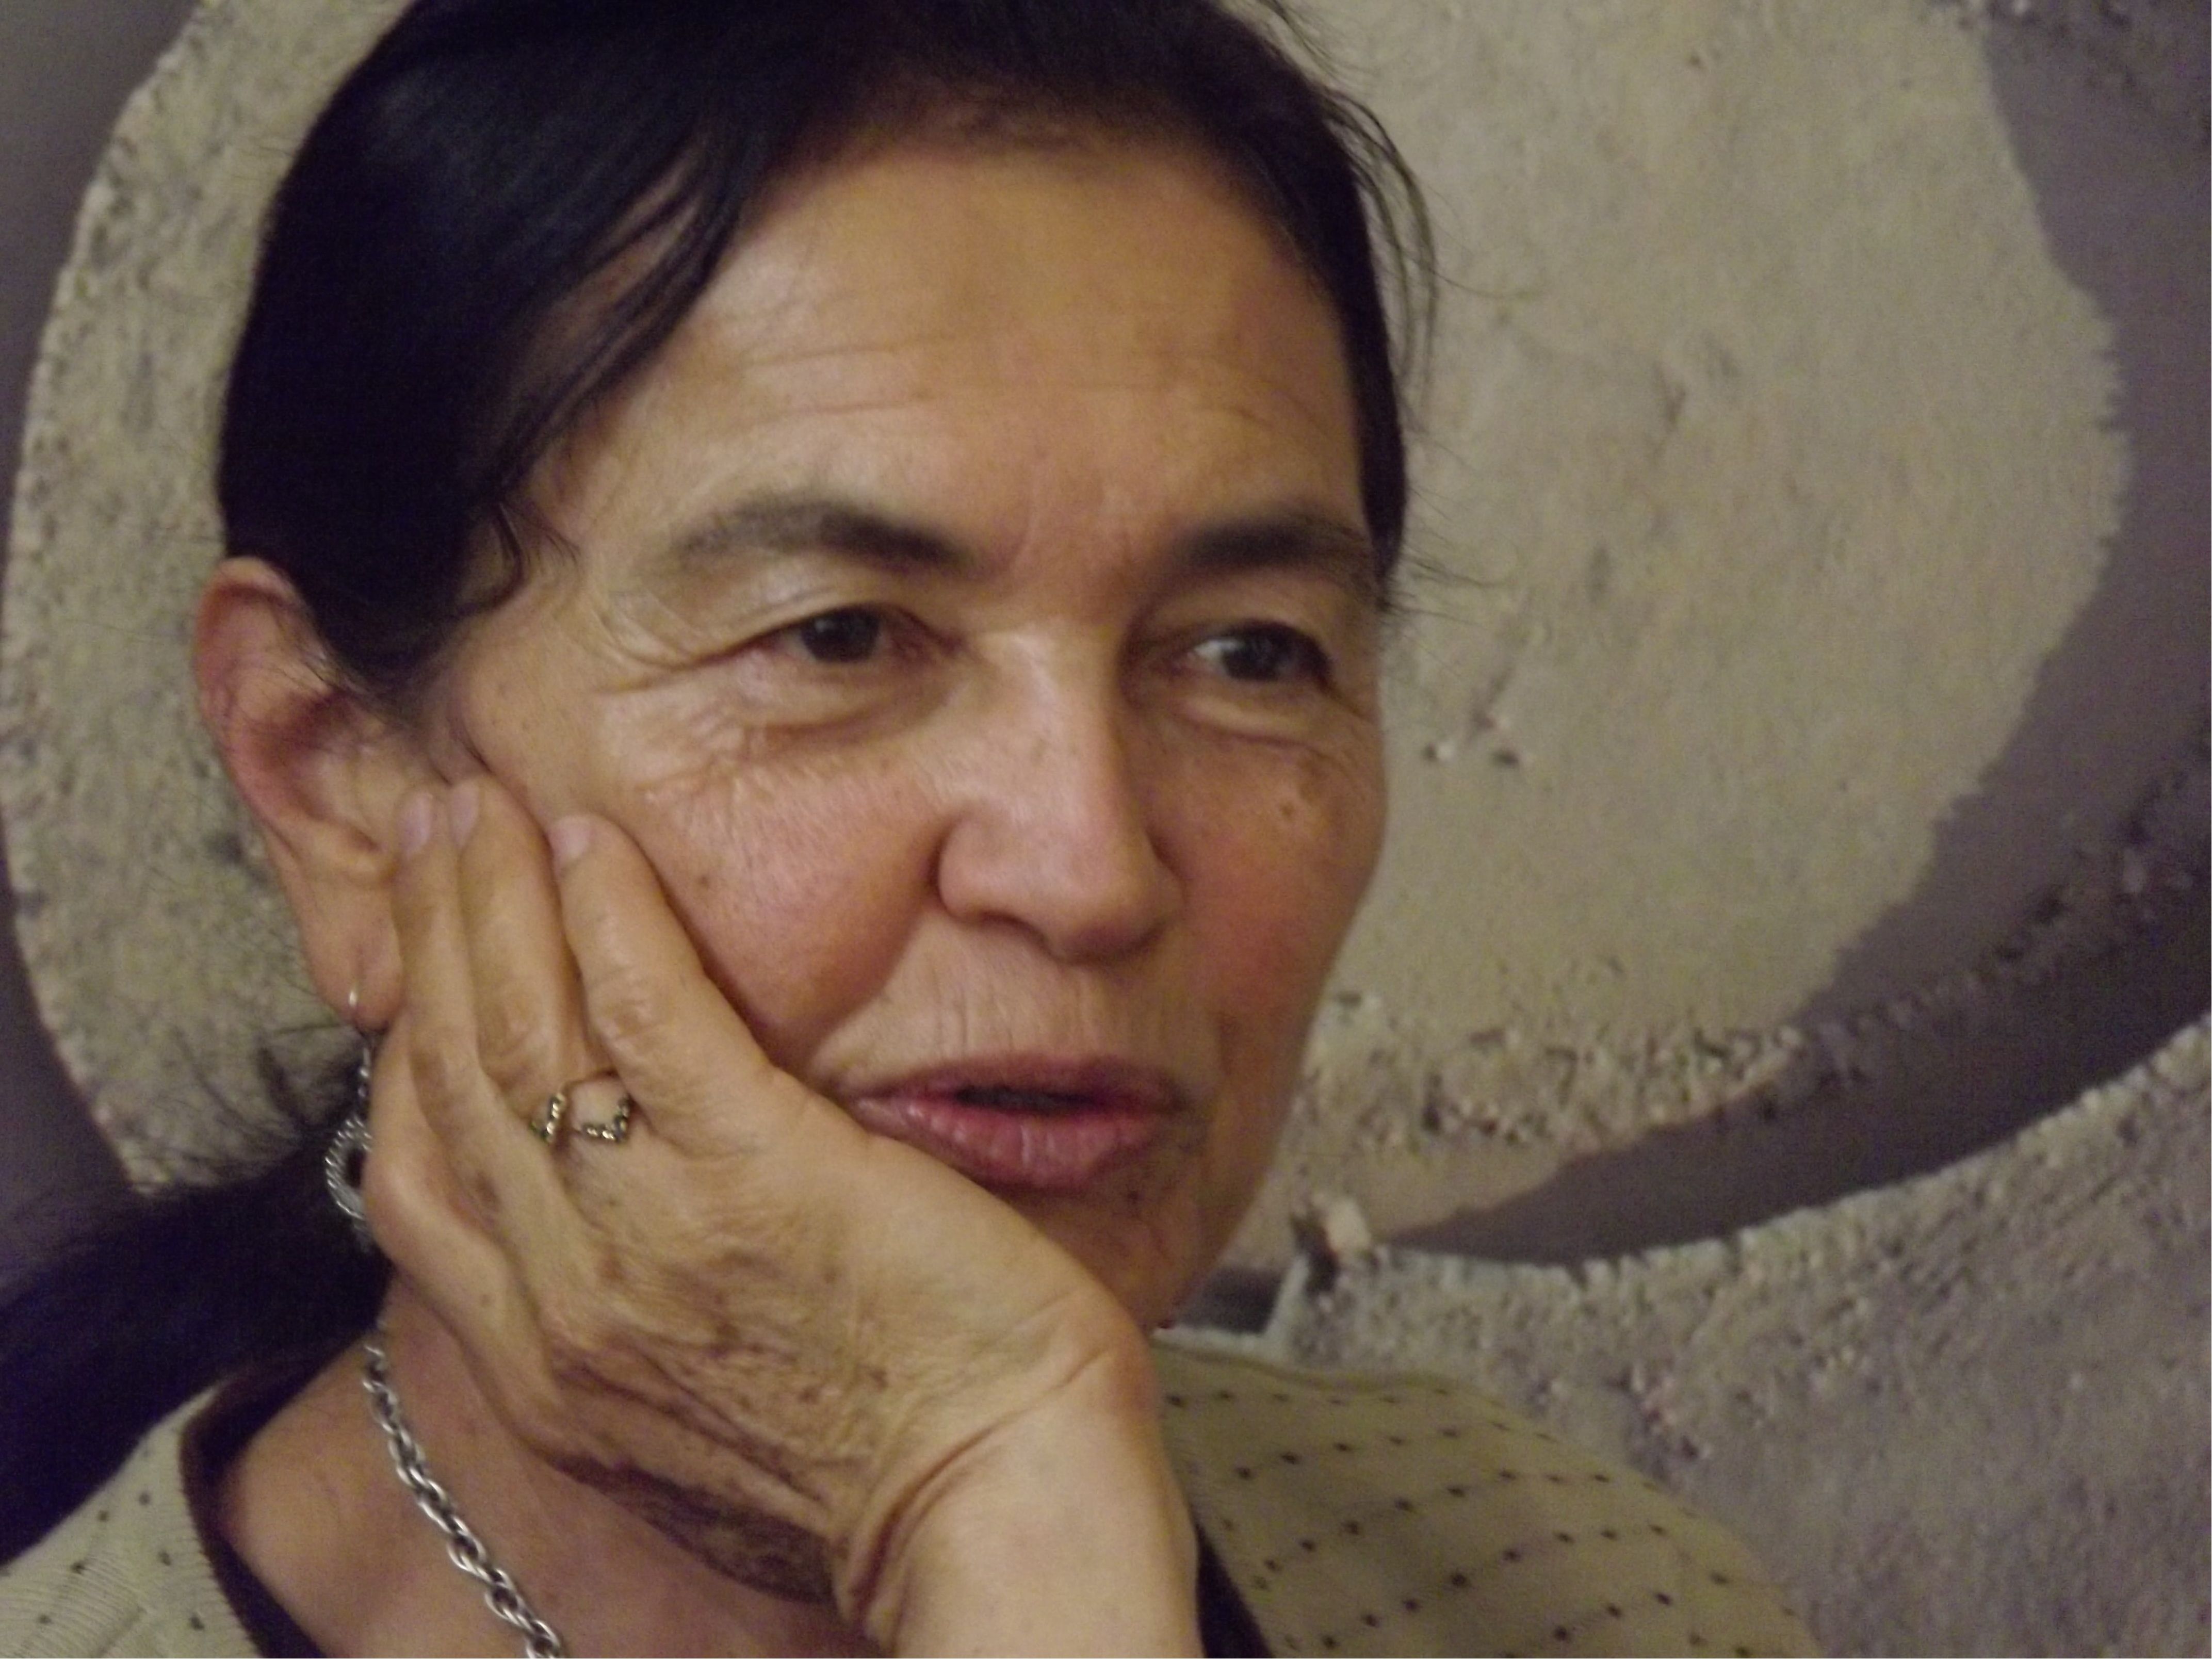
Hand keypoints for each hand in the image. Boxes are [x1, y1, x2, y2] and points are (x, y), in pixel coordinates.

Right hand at [360, 779, 1199, 1653]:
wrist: (995, 1514)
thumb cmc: (880, 1468)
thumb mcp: (687, 1430)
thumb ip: (622, 1328)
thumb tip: (605, 1247)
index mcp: (546, 1364)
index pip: (419, 1178)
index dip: (405, 1050)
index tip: (414, 960)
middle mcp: (565, 1300)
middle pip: (453, 1080)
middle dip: (429, 937)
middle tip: (430, 831)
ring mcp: (652, 1234)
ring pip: (524, 1034)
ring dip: (492, 900)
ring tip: (483, 808)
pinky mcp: (762, 1174)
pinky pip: (651, 1017)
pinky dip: (608, 920)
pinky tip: (593, 844)